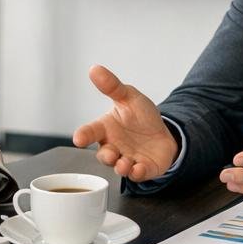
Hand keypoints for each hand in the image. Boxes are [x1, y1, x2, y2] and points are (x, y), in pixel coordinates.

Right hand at [72, 64, 179, 181]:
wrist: (164, 132)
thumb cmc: (140, 117)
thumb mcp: (128, 97)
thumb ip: (112, 86)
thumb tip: (94, 69)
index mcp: (106, 129)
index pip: (90, 132)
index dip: (83, 135)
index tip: (78, 139)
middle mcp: (114, 146)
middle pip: (104, 155)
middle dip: (106, 156)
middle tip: (111, 153)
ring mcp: (127, 159)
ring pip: (119, 167)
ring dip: (120, 167)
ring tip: (124, 164)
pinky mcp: (143, 169)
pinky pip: (138, 174)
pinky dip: (137, 173)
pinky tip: (139, 168)